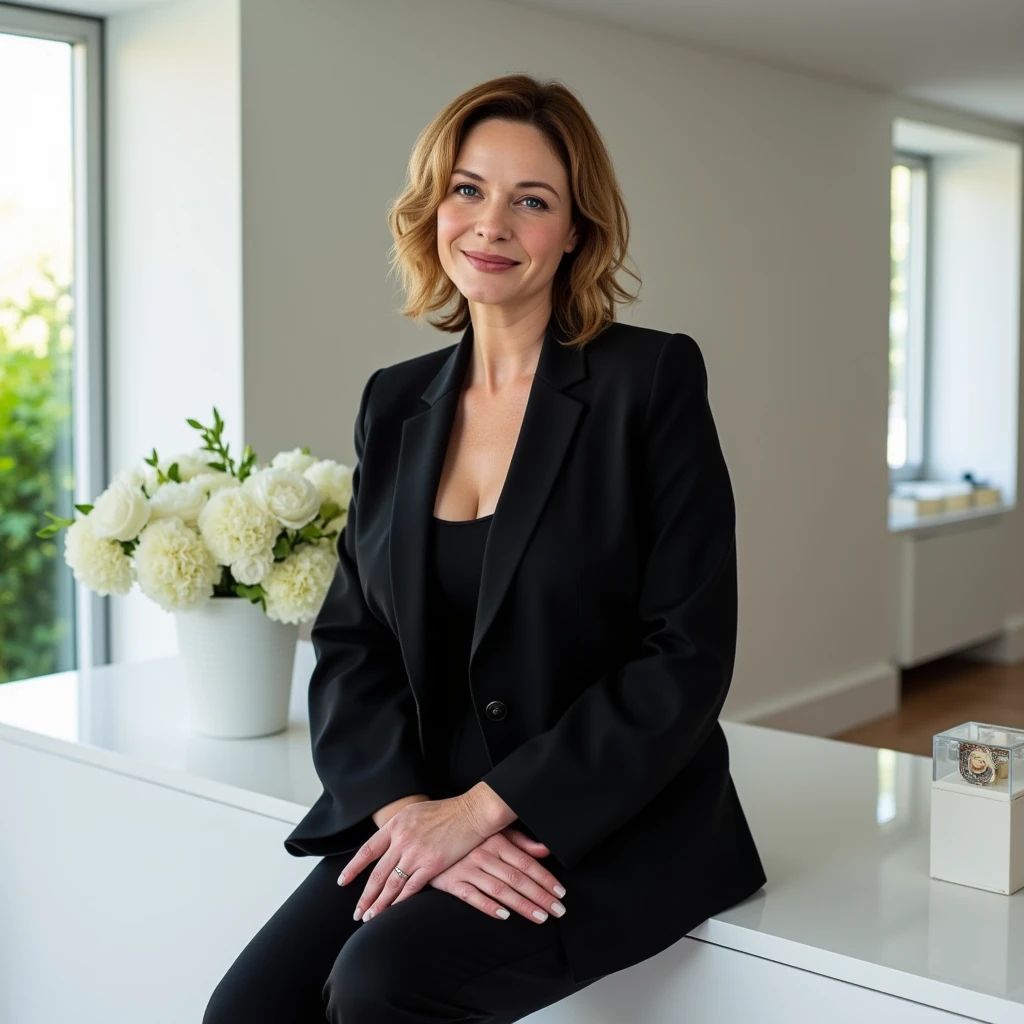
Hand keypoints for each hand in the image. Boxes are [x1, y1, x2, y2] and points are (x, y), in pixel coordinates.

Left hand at [339, 794, 496, 921]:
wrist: (471, 812)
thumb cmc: (446, 811)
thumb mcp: (415, 812)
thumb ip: (400, 829)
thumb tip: (388, 844)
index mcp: (396, 825)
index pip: (367, 850)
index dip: (353, 868)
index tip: (343, 882)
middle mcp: (402, 839)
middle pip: (377, 873)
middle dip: (365, 896)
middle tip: (357, 912)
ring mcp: (416, 853)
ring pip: (391, 884)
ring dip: (379, 904)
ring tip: (370, 917)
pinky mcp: (432, 864)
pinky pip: (411, 888)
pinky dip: (400, 902)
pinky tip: (393, 912)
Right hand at [426, 827, 566, 923]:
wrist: (429, 840)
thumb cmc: (469, 838)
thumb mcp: (496, 833)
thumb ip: (521, 842)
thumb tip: (545, 851)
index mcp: (496, 841)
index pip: (526, 863)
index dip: (545, 879)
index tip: (560, 893)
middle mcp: (483, 855)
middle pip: (517, 879)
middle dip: (540, 896)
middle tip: (558, 911)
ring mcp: (467, 869)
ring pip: (499, 890)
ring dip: (521, 905)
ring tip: (540, 917)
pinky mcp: (451, 882)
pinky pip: (472, 896)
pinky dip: (488, 906)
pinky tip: (505, 916)